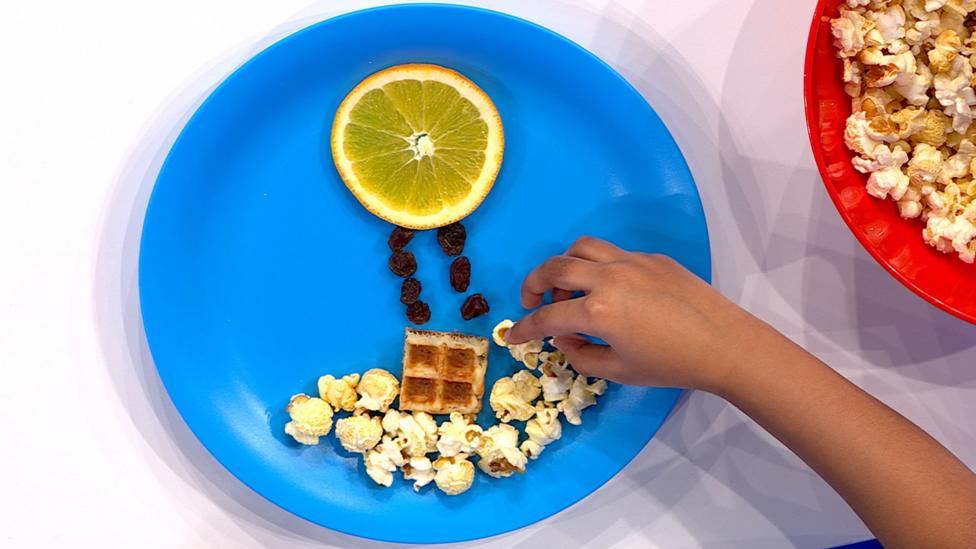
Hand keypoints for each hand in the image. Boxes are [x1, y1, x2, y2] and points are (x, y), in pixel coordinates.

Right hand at [505, 237, 771, 391]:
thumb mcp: (620, 371)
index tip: (512, 336)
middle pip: (555, 268)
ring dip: (565, 265)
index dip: (524, 329)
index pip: (547, 317)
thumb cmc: (672, 365)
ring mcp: (631, 262)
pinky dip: (598, 268)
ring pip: (582, 248)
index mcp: (598, 310)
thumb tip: (565, 338)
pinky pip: (613, 254)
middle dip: (534, 284)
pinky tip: (611, 292)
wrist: (725, 344)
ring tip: (569, 289)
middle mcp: (609, 277)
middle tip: (532, 301)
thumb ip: (581, 355)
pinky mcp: (652, 258)